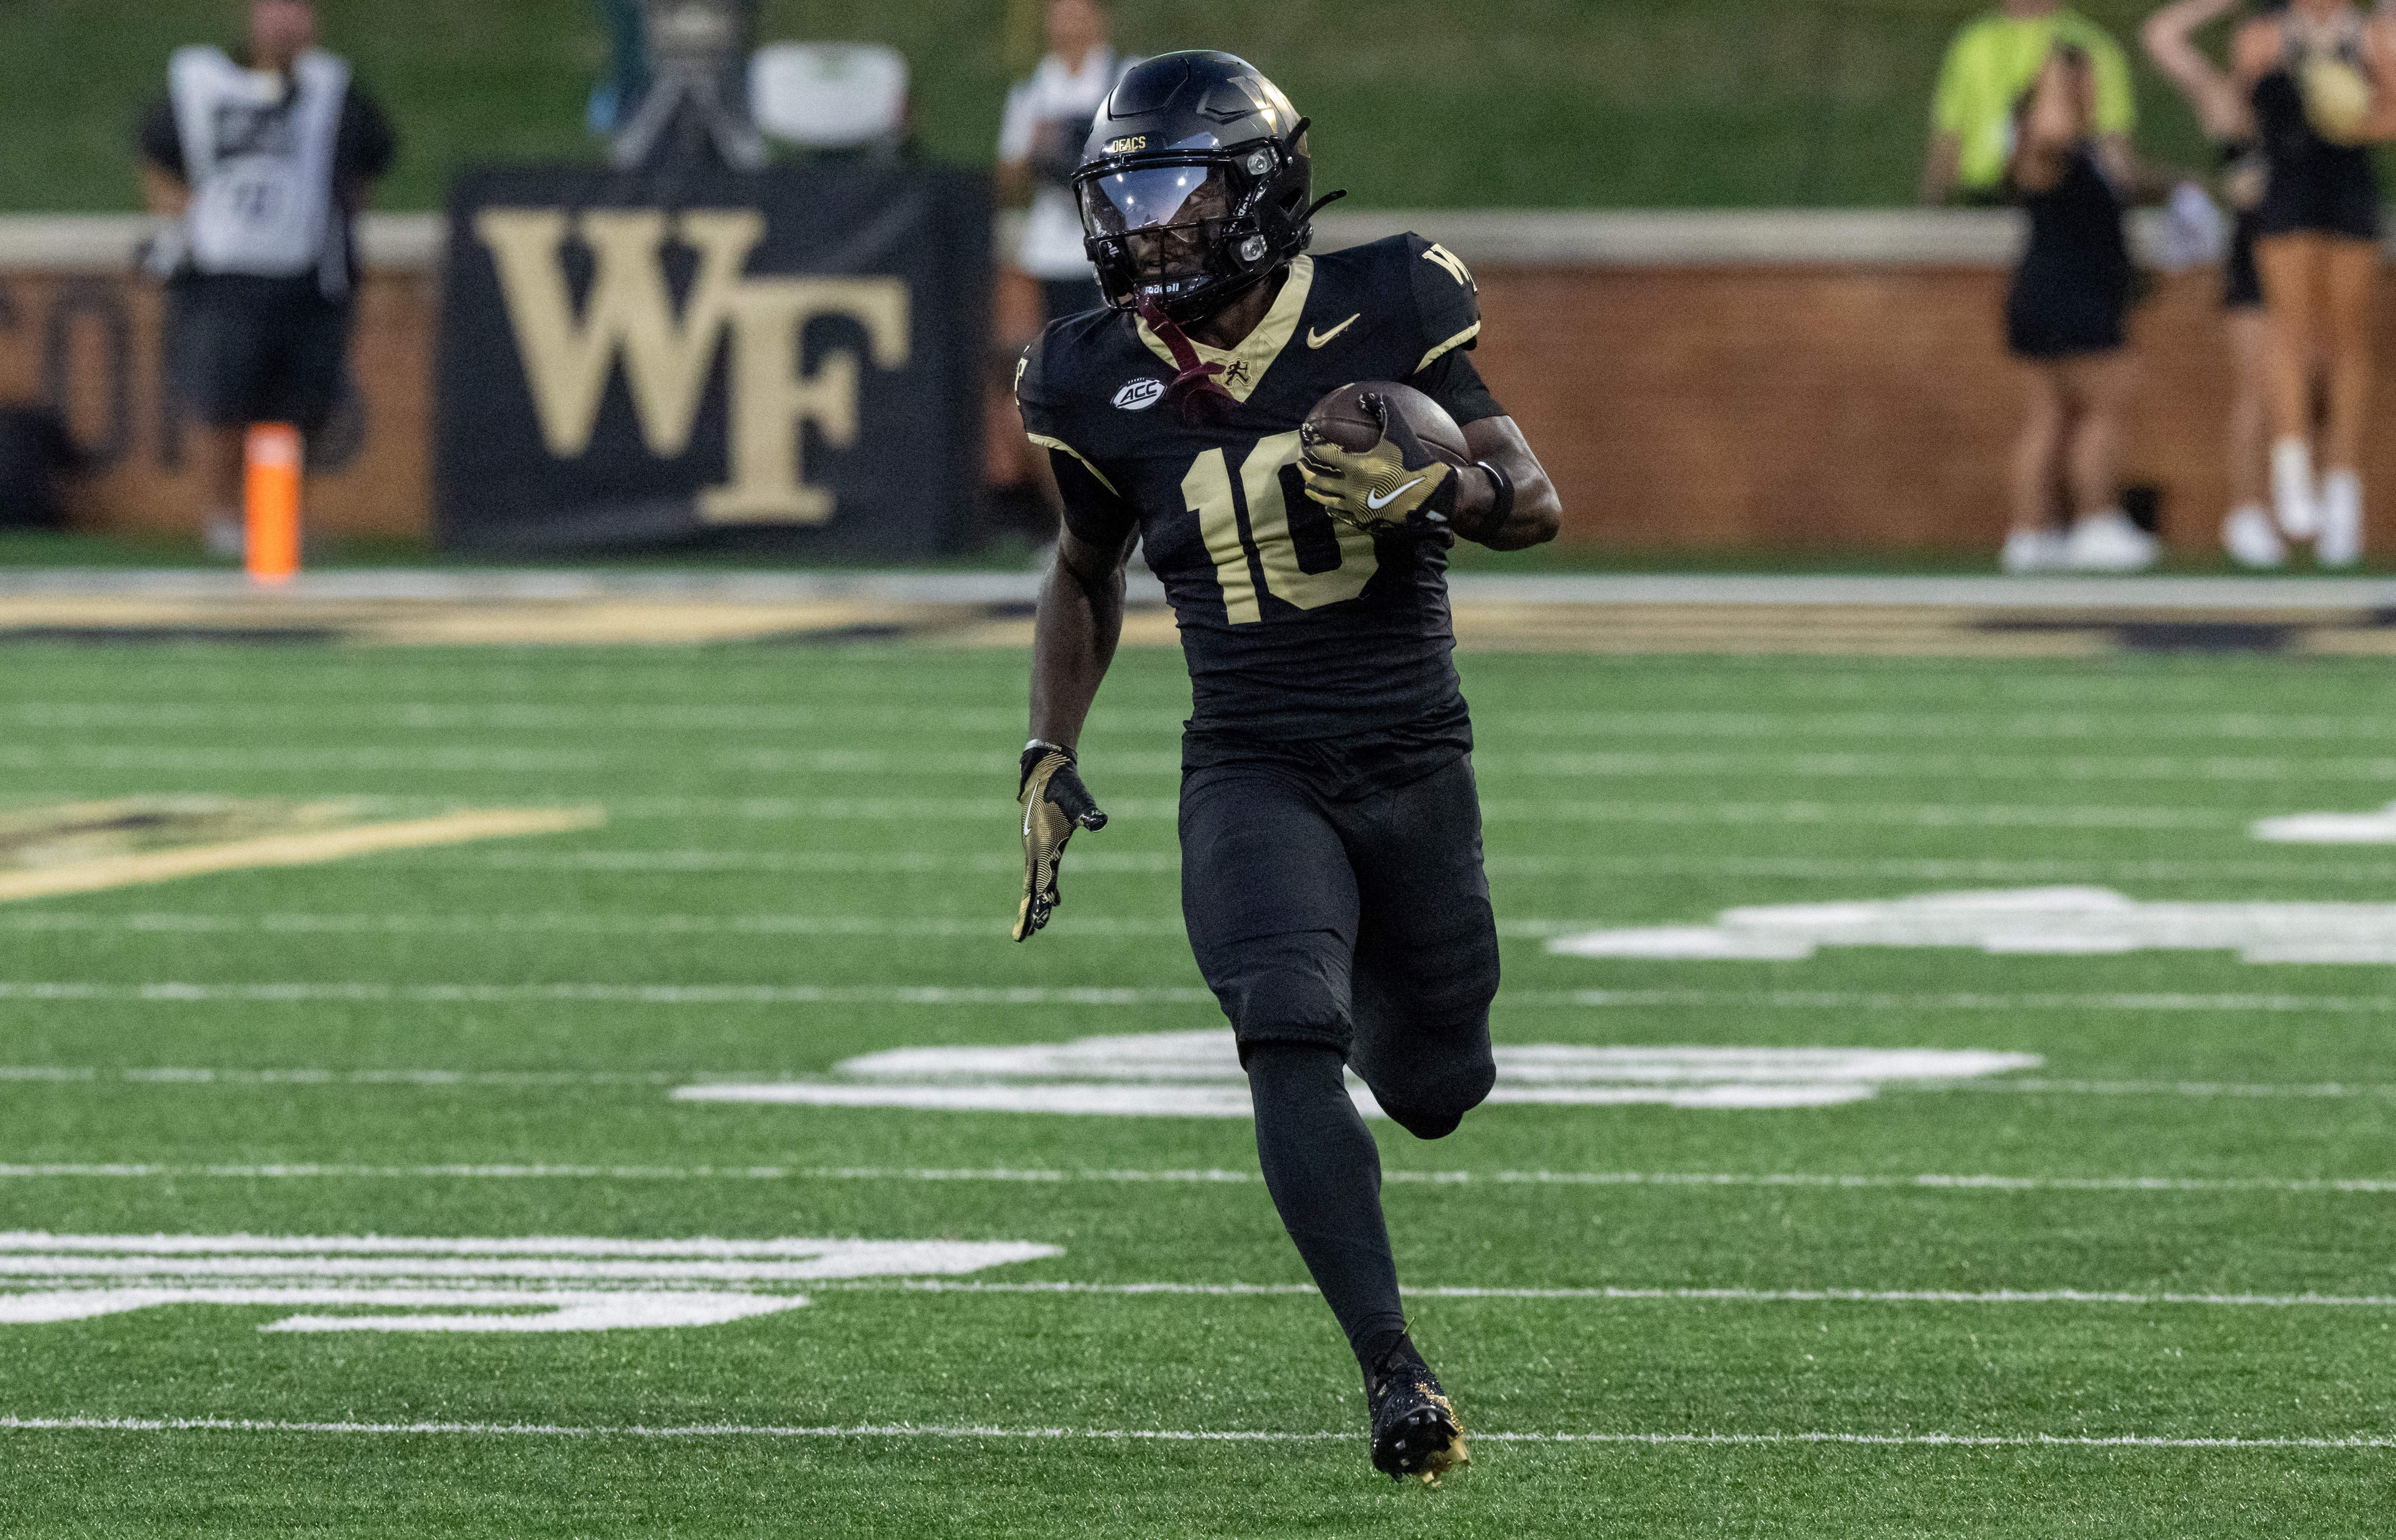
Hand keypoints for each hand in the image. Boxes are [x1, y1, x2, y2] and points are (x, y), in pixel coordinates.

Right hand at [1015, 743, 1106, 941]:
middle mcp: (1035, 849)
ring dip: (1032, 902)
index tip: (1039, 922)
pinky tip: (1053, 897)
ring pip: (1032, 880)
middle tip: (1022, 937)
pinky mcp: (1036, 842)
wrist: (1046, 769)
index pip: (1042, 880)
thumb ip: (1088, 812)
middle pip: (1031, 887)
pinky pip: (1036, 870)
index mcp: (1044, 844)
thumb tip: (1100, 821)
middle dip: (1028, 911)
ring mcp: (1033, 846)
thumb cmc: (1064, 784)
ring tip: (1031, 925)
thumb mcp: (1078, 798)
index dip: (1040, 902)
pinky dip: (1039, 886)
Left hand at [1299, 392, 1463, 535]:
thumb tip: (1365, 396)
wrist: (1433, 496)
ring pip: (1327, 500)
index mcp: (1357, 467)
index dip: (1313, 448)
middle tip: (1300, 465)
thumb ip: (1384, 409)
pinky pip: (1342, 515)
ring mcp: (1358, 507)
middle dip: (1306, 471)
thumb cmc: (1415, 461)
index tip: (1307, 443)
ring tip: (1307, 486)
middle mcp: (1352, 489)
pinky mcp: (1365, 520)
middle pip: (1320, 480)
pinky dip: (1332, 509)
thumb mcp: (1401, 431)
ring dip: (1315, 492)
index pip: (1325, 456)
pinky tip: (1328, 507)